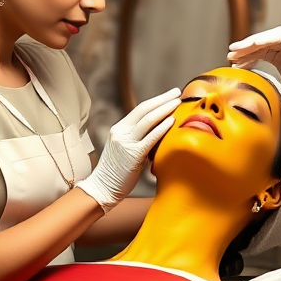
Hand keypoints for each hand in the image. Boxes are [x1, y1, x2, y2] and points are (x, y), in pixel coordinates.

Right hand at [76, 89, 180, 212]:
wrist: (103, 188)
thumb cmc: (117, 172)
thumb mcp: (125, 149)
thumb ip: (137, 139)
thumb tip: (157, 132)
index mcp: (119, 129)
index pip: (140, 109)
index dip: (156, 101)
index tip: (169, 95)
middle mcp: (121, 132)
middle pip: (144, 109)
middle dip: (162, 99)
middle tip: (177, 92)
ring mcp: (125, 142)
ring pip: (147, 120)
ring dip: (164, 109)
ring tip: (177, 102)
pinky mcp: (132, 154)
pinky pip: (150, 138)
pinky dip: (162, 127)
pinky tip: (172, 121)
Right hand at [227, 26, 280, 137]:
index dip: (264, 38)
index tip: (250, 44)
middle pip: (269, 40)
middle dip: (250, 45)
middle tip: (233, 50)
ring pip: (264, 48)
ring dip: (247, 52)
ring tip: (231, 58)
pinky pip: (263, 57)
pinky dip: (251, 60)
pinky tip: (240, 64)